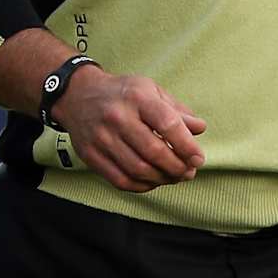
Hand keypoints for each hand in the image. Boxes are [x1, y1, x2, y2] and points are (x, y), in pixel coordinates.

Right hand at [54, 66, 206, 193]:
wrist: (77, 95)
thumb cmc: (121, 93)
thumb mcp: (150, 90)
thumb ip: (176, 110)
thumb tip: (200, 128)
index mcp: (137, 97)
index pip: (168, 124)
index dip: (187, 146)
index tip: (198, 158)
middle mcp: (117, 117)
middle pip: (154, 152)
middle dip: (177, 167)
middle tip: (188, 172)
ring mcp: (101, 137)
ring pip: (138, 170)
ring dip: (162, 179)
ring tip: (173, 177)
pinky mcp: (90, 154)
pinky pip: (121, 180)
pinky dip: (142, 186)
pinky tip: (151, 181)